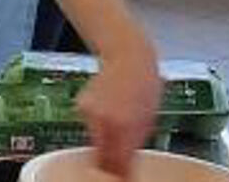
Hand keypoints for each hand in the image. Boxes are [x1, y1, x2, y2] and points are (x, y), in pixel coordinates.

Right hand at [77, 60, 164, 177]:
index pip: (116, 163)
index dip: (118, 175)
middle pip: (101, 156)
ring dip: (104, 143)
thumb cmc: (145, 87)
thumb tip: (126, 170)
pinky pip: (91, 126)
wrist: (128, 58)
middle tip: (116, 168)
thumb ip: (134, 146)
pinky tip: (110, 115)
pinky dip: (99, 126)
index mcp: (125, 126)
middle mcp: (104, 121)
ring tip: (119, 130)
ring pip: (95, 140)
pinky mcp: (81, 107)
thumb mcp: (147, 120)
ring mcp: (89, 113)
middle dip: (108, 164)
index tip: (121, 178)